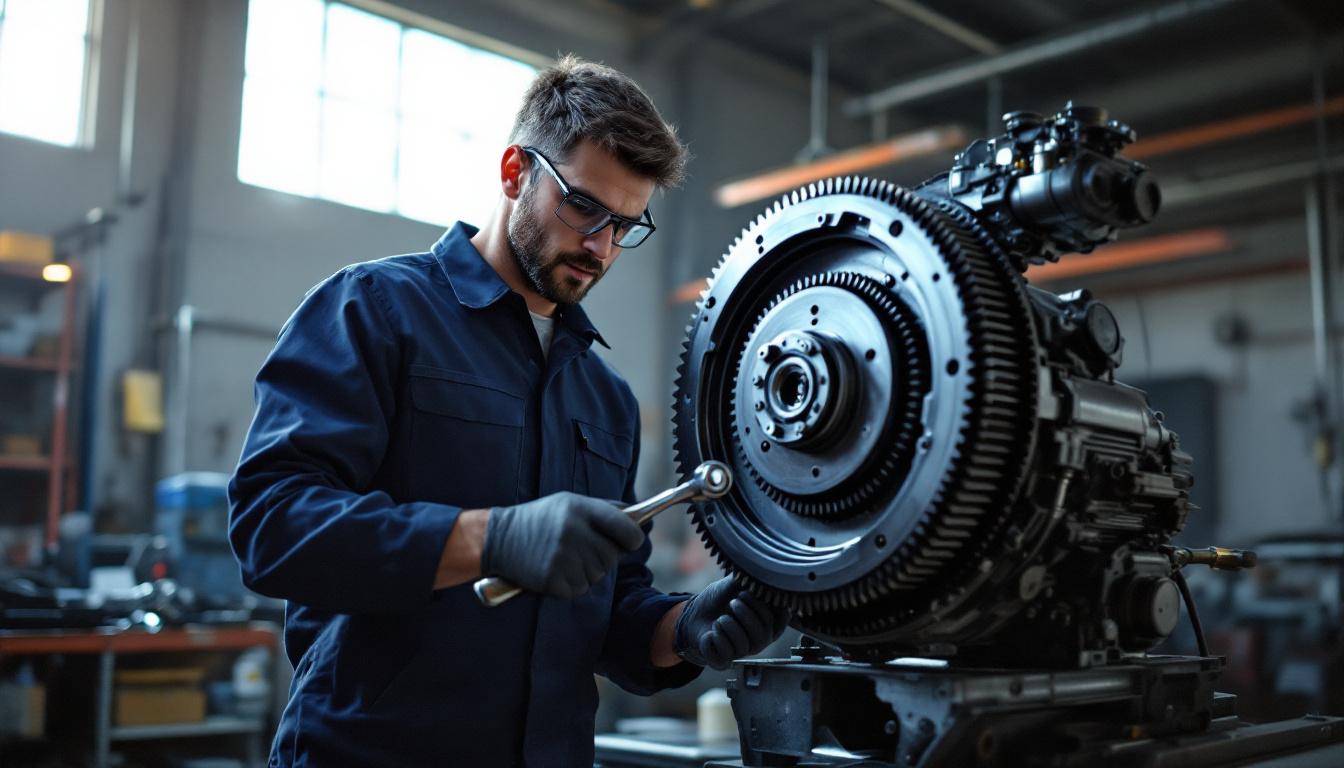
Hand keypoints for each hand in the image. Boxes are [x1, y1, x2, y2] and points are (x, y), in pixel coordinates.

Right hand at [481, 492, 643, 599]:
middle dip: (603, 556)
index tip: (632, 542)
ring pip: (597, 575)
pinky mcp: (552, 579)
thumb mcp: (569, 502)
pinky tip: (555, 570)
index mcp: (580, 509)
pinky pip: (580, 589)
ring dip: (586, 571)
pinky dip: (571, 584)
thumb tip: (637, 516)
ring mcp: (563, 557)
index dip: (634, 538)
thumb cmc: (541, 519)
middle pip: (612, 556)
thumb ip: (603, 509)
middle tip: (582, 549)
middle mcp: (573, 532)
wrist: (499, 538)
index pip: (625, 528)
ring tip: (564, 557)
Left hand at [674, 576, 790, 669]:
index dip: (767, 606)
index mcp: (768, 622)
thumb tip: (766, 568)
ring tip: (720, 619)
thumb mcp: (735, 585)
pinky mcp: (724, 661)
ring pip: (744, 645)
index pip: (782, 619)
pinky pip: (726, 654)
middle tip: (733, 602)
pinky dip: (716, 638)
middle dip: (746, 614)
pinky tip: (711, 631)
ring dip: (728, 625)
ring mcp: (742, 652)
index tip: (748, 593)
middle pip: (763, 633)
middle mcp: (759, 640)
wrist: (693, 614)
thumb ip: (751, 580)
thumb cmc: (719, 600)